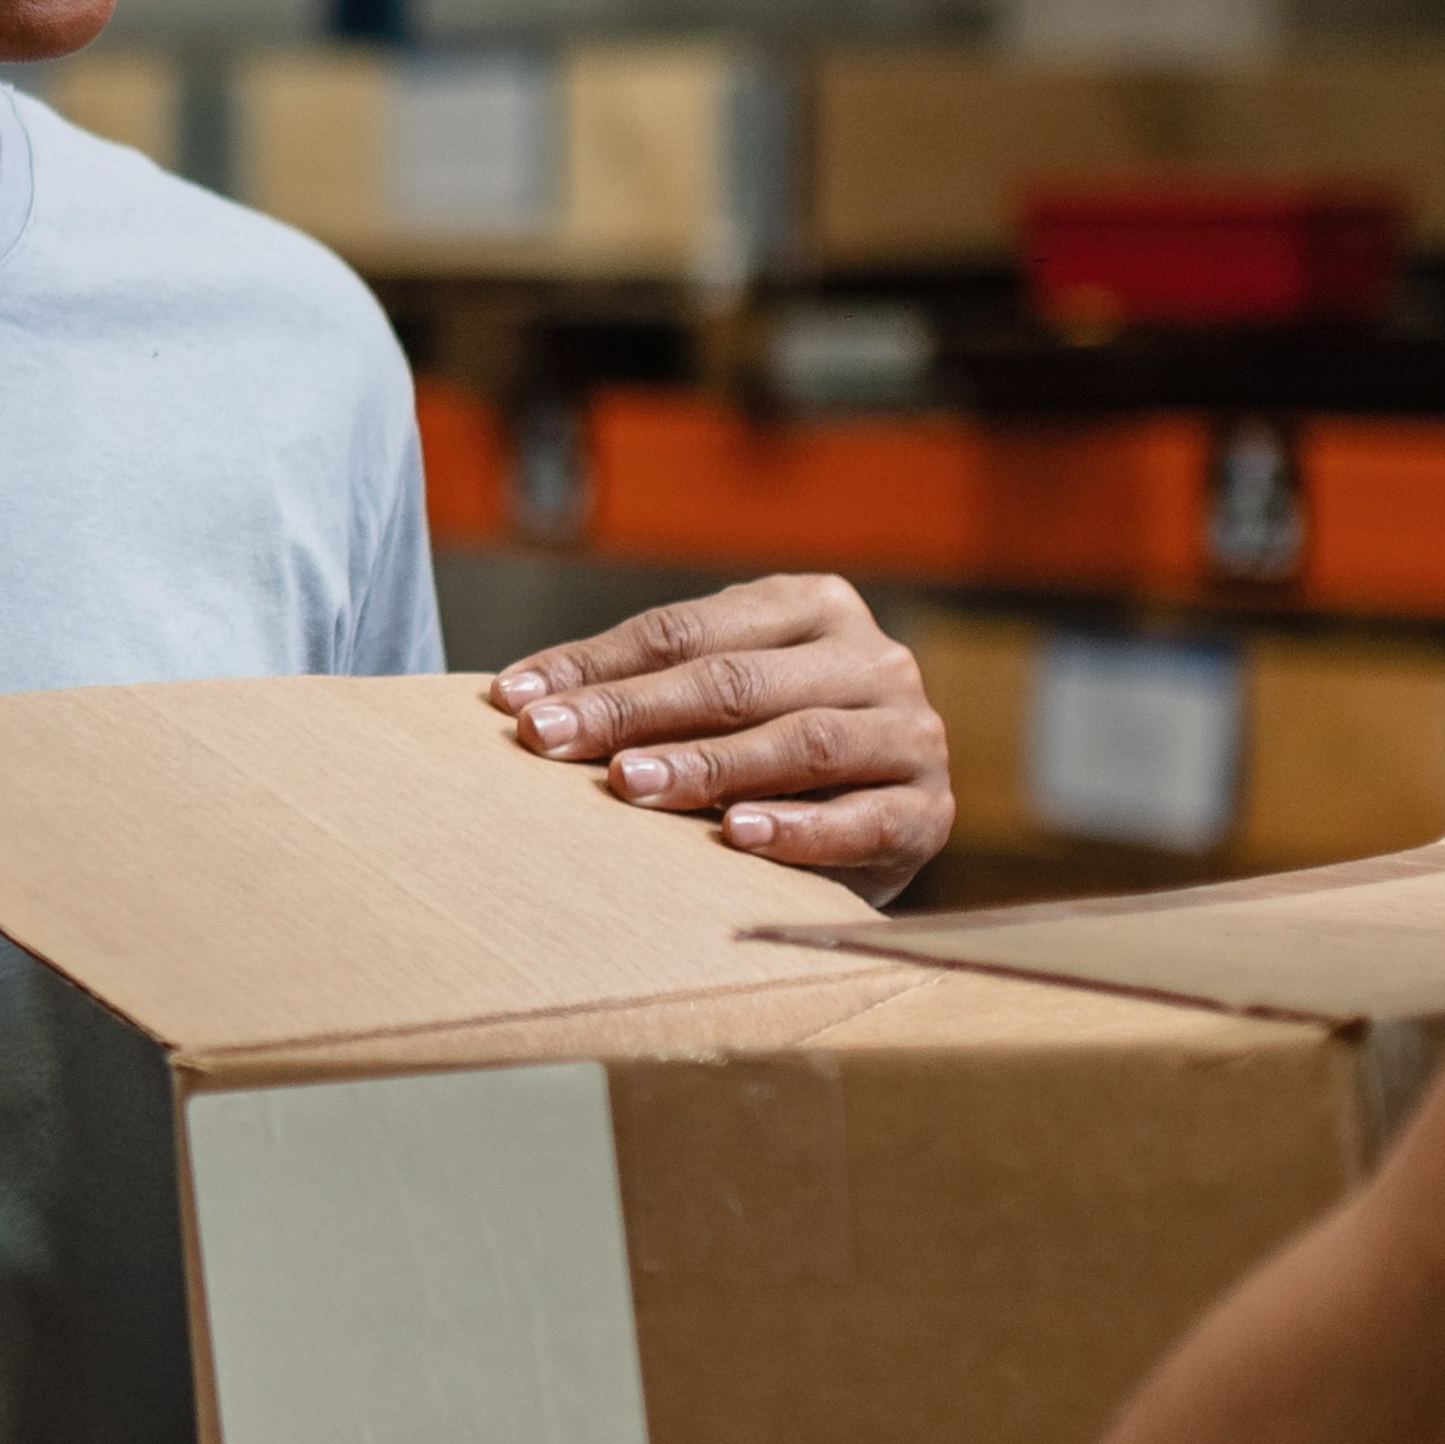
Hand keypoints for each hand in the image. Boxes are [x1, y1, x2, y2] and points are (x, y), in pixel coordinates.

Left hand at [500, 575, 953, 883]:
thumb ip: (645, 687)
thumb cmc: (771, 753)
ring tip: (630, 784)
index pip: (688, 631)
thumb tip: (517, 700)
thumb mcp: (716, 700)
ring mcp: (910, 733)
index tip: (514, 701)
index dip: (596, 665)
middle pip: (736, 681)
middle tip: (548, 742)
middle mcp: (874, 659)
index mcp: (814, 606)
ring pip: (800, 741)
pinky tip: (734, 837)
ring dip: (708, 766)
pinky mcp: (930, 811)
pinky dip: (796, 829)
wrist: (881, 825)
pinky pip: (862, 818)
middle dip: (632, 712)